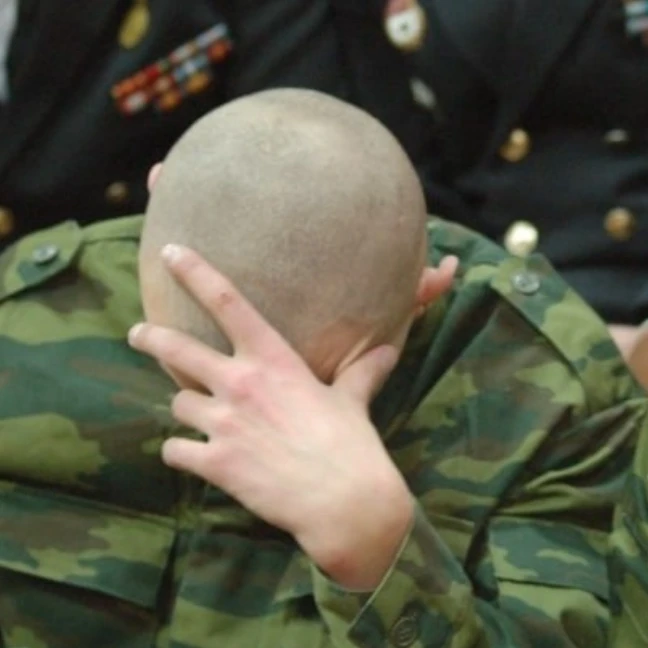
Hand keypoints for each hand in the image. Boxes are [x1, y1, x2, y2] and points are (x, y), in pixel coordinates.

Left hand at [129, 245, 413, 588]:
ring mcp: (223, 424)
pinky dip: (180, 452)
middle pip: (177, 349)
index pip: (229, 303)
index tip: (171, 253)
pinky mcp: (215, 463)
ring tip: (194, 415)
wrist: (345, 502)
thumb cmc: (351, 445)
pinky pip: (175, 450)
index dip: (196, 273)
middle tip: (137, 333)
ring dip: (185, 407)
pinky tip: (190, 456)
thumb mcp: (352, 400)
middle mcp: (240, 384)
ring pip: (177, 402)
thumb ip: (362, 372)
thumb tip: (390, 351)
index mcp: (273, 360)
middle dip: (151, 337)